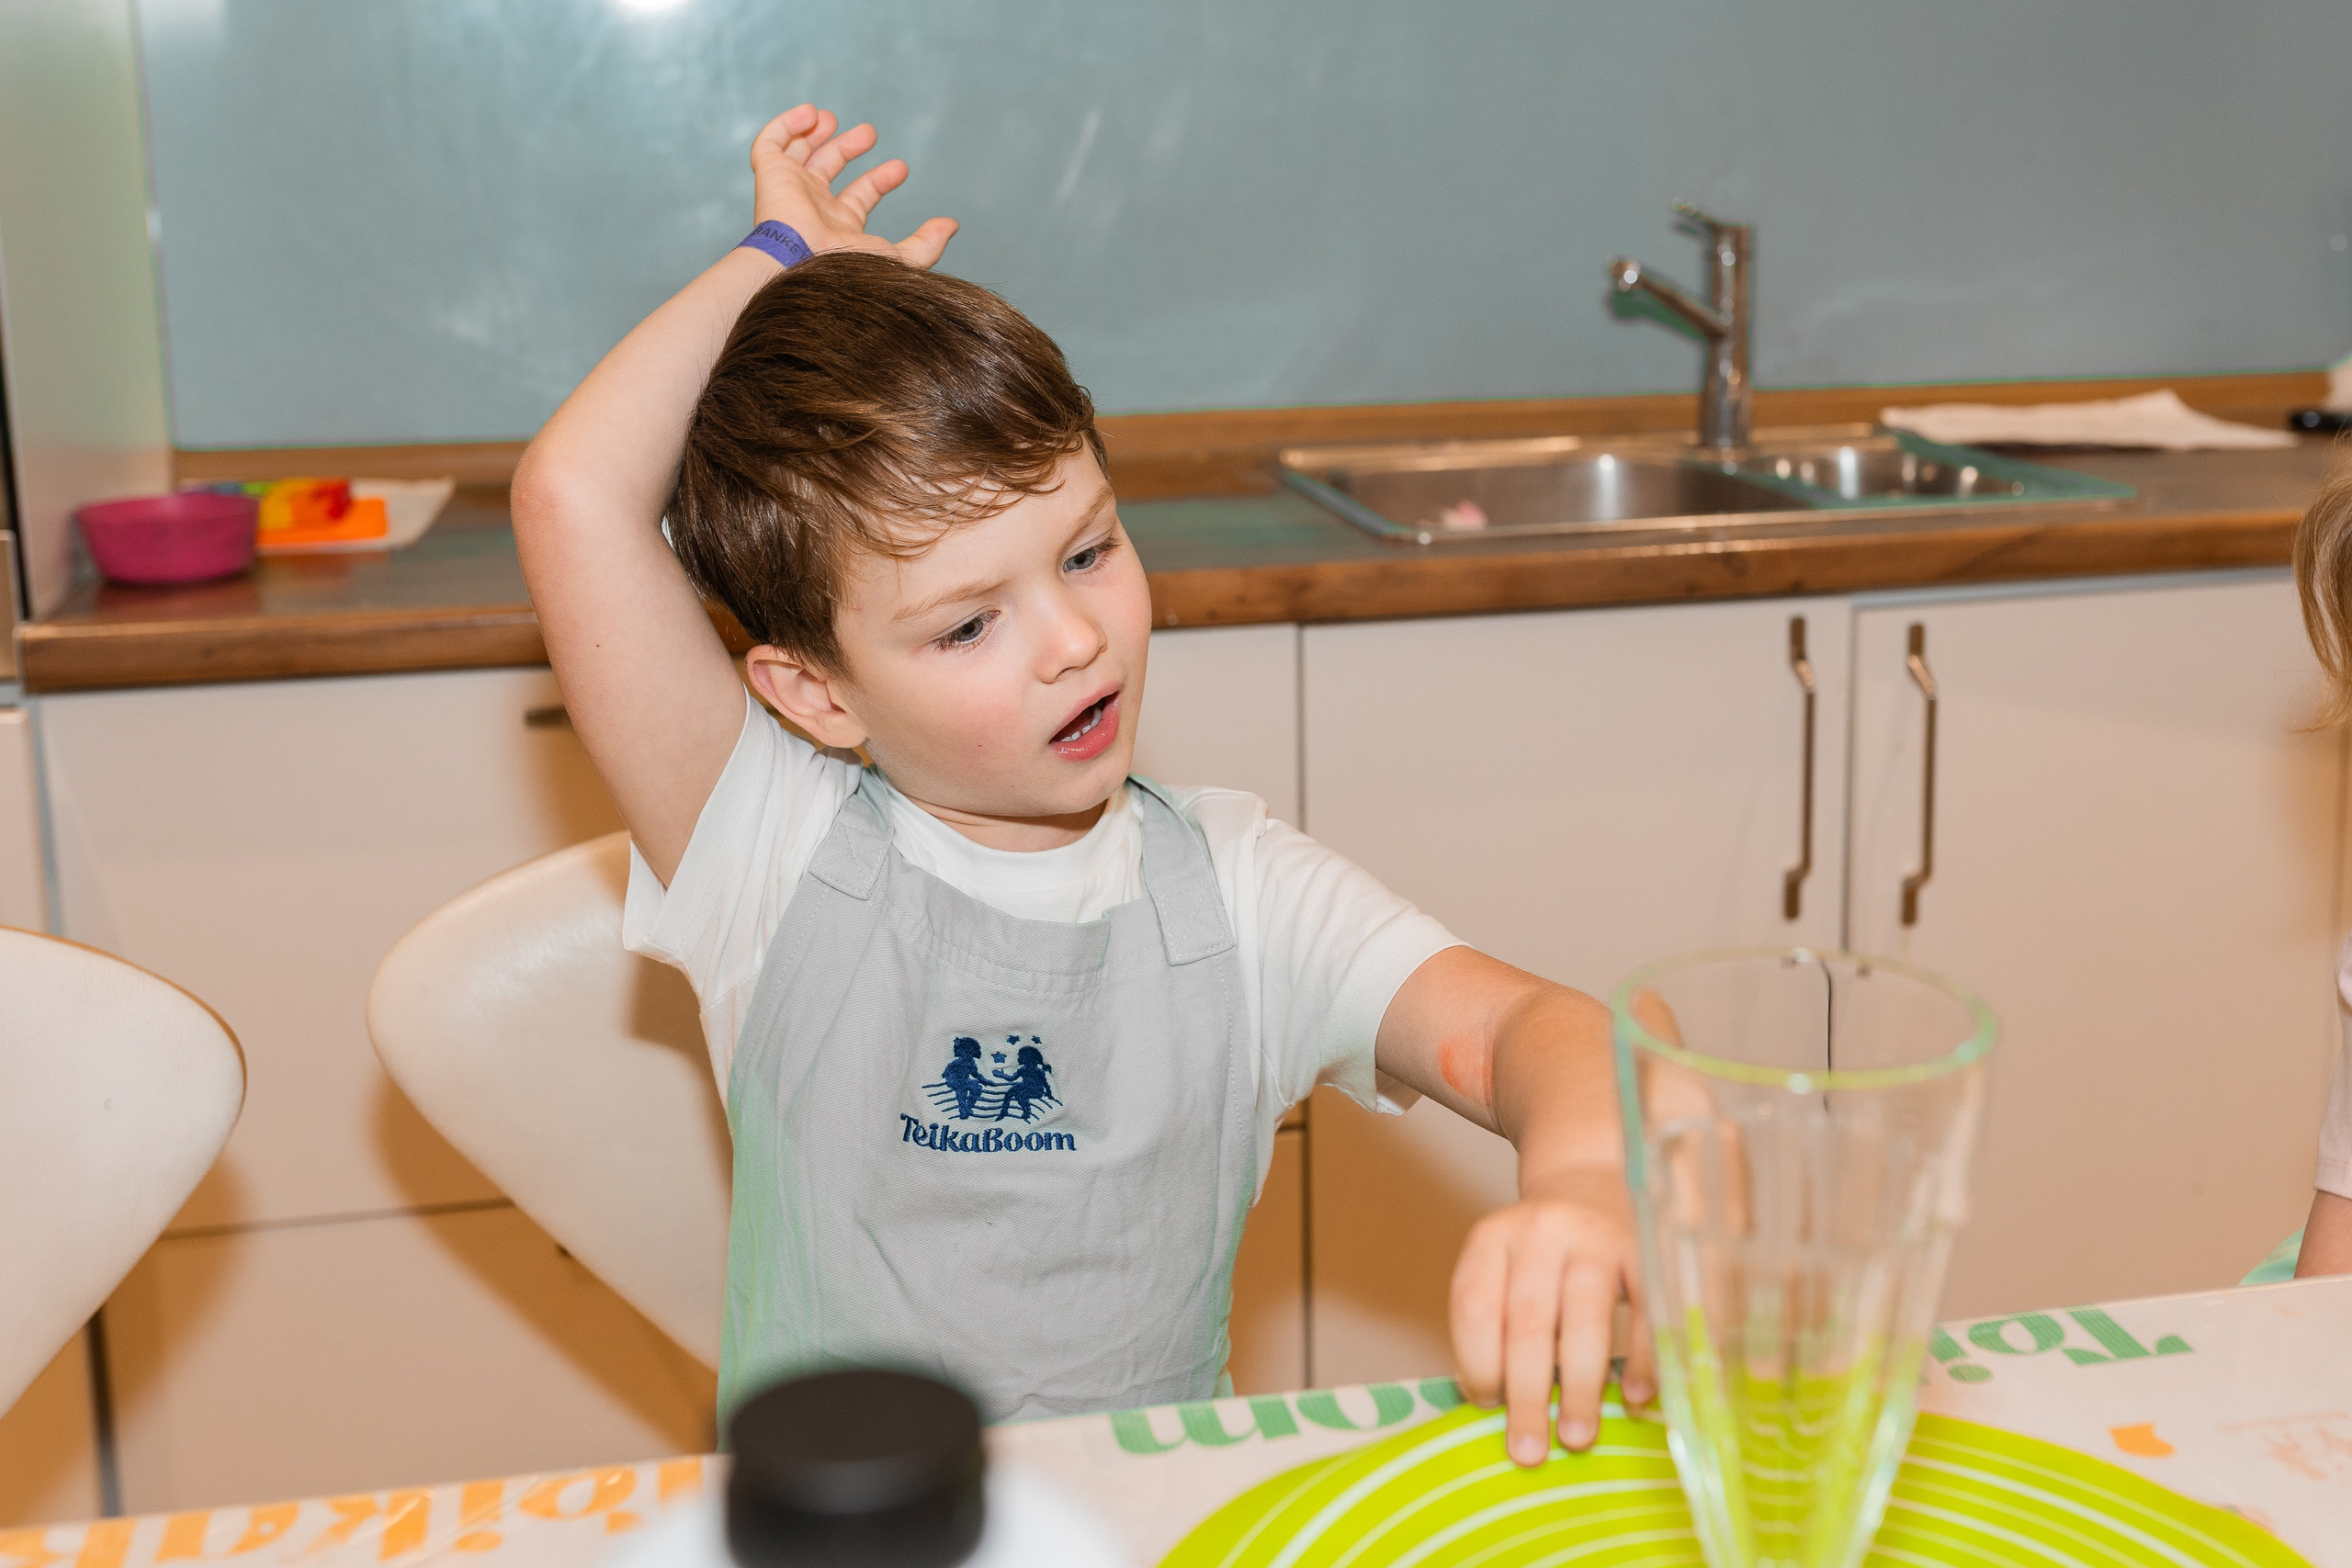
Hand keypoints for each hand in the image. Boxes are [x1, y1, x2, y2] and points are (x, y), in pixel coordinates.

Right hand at [747, 104, 957, 269]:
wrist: (803, 268)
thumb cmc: (846, 271)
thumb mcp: (899, 260)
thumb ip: (926, 245)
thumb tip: (951, 225)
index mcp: (839, 227)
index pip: (860, 197)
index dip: (881, 180)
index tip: (902, 168)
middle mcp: (813, 207)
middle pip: (830, 169)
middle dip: (848, 148)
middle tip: (871, 132)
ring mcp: (791, 189)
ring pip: (800, 153)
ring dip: (816, 132)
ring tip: (831, 116)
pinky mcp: (770, 174)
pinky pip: (771, 143)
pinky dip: (787, 124)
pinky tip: (811, 113)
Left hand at [1450, 1165, 1654, 1467]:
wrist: (1592, 1181)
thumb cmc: (1541, 1252)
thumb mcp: (1504, 1267)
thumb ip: (1499, 1324)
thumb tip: (1499, 1409)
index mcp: (1492, 1238)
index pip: (1474, 1305)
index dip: (1477, 1362)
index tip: (1486, 1406)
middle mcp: (1541, 1231)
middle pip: (1528, 1321)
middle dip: (1527, 1393)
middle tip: (1528, 1451)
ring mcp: (1595, 1237)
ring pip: (1585, 1319)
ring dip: (1580, 1386)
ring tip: (1576, 1437)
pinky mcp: (1644, 1248)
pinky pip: (1645, 1310)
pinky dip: (1641, 1358)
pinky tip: (1636, 1397)